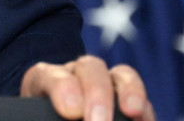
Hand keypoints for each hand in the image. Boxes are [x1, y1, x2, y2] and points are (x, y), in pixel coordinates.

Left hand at [21, 55, 153, 120]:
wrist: (54, 116)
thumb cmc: (42, 118)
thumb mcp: (37, 117)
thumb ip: (44, 116)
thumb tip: (66, 115)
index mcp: (44, 80)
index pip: (49, 75)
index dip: (62, 88)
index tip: (70, 111)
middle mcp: (75, 74)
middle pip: (88, 68)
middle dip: (96, 93)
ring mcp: (105, 84)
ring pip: (120, 75)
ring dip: (129, 92)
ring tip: (133, 113)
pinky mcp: (128, 100)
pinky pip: (142, 98)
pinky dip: (146, 109)